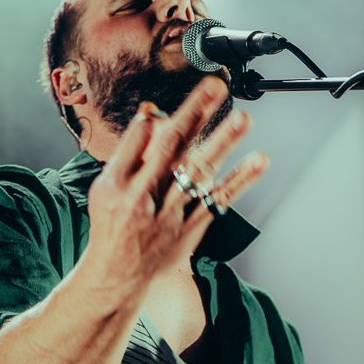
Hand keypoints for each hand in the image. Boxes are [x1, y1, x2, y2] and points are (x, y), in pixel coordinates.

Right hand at [85, 75, 267, 289]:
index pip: (136, 143)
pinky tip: (258, 161)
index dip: (153, 122)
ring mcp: (170, 214)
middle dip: (193, 114)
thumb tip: (150, 115)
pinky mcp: (191, 228)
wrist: (117, 278)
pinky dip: (239, 179)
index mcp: (116, 185)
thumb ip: (129, 153)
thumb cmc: (113, 225)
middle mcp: (143, 198)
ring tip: (243, 118)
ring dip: (223, 142)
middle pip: (170, 149)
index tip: (163, 103)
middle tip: (214, 86)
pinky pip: (218, 199)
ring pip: (198, 171)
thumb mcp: (105, 188)